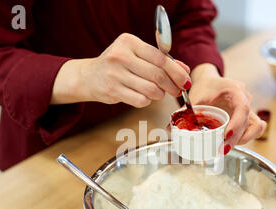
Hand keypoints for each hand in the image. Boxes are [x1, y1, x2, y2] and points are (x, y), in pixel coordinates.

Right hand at [51, 33, 190, 106]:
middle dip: (172, 85)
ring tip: (158, 93)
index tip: (185, 80)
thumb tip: (185, 70)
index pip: (161, 58)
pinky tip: (144, 97)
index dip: (177, 72)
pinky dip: (147, 101)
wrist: (89, 77)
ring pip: (151, 89)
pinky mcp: (112, 90)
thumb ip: (161, 61)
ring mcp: (115, 73)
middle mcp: (120, 55)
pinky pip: (140, 100)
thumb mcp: (138, 56)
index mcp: (129, 42)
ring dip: (159, 94)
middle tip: (177, 91)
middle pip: (158, 75)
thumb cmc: (119, 65)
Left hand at [189, 64, 265, 153]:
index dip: (237, 124)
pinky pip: (253, 130)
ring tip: (224, 149)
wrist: (211, 82)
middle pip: (250, 122)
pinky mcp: (247, 119)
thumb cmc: (205, 87)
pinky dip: (243, 138)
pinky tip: (229, 144)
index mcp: (235, 91)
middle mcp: (246, 100)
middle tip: (220, 150)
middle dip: (236, 139)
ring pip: (255, 128)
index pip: (242, 108)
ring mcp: (249, 110)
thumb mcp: (195, 97)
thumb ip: (185, 112)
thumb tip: (170, 128)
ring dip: (242, 140)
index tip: (226, 136)